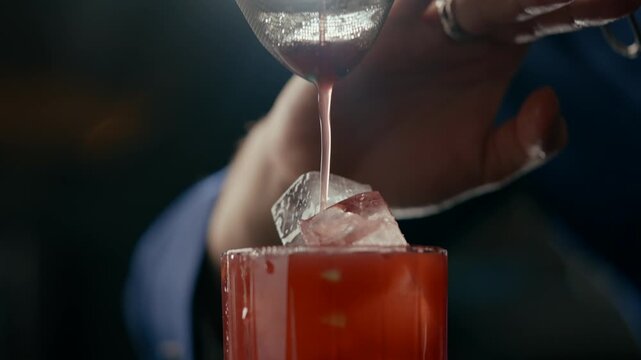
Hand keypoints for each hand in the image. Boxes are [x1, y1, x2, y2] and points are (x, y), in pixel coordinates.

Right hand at [208, 0, 639, 258]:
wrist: (328, 176)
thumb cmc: (403, 172)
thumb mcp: (475, 169)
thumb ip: (525, 145)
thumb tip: (549, 96)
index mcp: (489, 58)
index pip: (538, 12)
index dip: (564, 4)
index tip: (595, 1)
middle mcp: (455, 31)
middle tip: (548, 2)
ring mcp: (412, 22)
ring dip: (462, 1)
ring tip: (476, 14)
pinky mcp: (371, 24)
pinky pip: (394, 4)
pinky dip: (408, 7)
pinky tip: (426, 14)